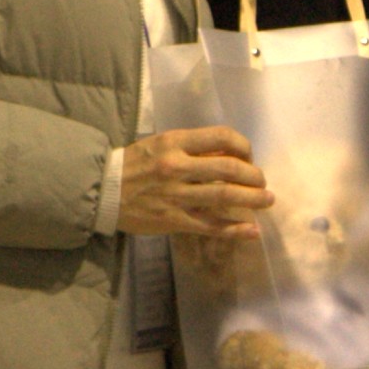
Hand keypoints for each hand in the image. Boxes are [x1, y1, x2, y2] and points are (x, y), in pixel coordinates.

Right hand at [119, 128, 273, 236]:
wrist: (102, 190)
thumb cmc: (134, 164)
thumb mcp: (160, 143)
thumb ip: (191, 147)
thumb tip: (228, 154)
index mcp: (175, 142)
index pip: (221, 137)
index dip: (243, 146)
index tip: (249, 156)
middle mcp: (177, 166)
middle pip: (229, 168)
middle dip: (253, 175)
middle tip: (262, 182)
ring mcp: (175, 195)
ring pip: (224, 196)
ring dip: (252, 199)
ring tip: (267, 200)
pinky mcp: (173, 220)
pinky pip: (210, 225)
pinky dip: (234, 229)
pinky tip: (252, 231)